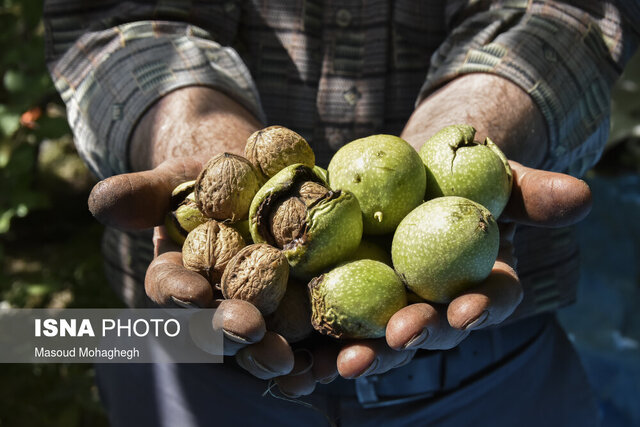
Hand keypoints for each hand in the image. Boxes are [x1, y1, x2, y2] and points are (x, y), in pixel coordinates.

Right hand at [89, 157, 335, 387]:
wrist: (258, 180)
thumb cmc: (208, 181)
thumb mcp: (176, 179)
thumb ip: (142, 193)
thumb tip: (101, 200)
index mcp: (180, 276)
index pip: (170, 288)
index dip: (179, 292)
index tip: (194, 292)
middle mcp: (216, 304)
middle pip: (218, 326)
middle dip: (231, 331)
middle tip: (249, 331)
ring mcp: (259, 312)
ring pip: (261, 343)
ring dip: (273, 355)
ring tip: (290, 360)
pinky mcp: (301, 311)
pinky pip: (309, 339)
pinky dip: (320, 353)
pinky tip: (334, 361)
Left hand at [326, 161, 592, 380]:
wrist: (405, 171)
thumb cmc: (458, 175)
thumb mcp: (495, 177)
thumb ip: (530, 193)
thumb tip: (581, 194)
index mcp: (475, 282)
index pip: (487, 301)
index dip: (481, 307)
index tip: (469, 307)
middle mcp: (435, 304)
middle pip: (430, 329)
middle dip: (418, 335)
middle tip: (403, 334)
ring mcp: (389, 306)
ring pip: (381, 337)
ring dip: (368, 353)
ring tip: (348, 362)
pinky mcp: (346, 298)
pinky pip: (335, 326)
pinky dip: (322, 345)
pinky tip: (305, 357)